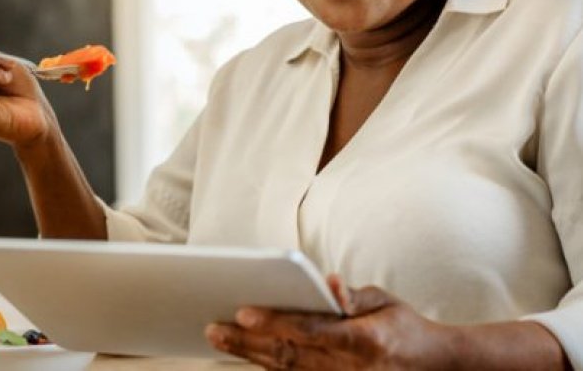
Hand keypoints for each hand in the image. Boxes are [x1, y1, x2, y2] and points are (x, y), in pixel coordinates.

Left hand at [205, 274, 450, 369]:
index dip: (276, 322)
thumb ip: (353, 294)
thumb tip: (327, 283)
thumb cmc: (403, 326)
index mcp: (363, 341)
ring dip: (249, 355)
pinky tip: (244, 356)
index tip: (245, 311)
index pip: (310, 330)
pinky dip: (267, 368)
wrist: (431, 366)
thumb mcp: (385, 301)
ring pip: (286, 370)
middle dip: (248, 341)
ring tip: (219, 340)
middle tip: (214, 328)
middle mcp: (349, 368)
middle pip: (289, 354)